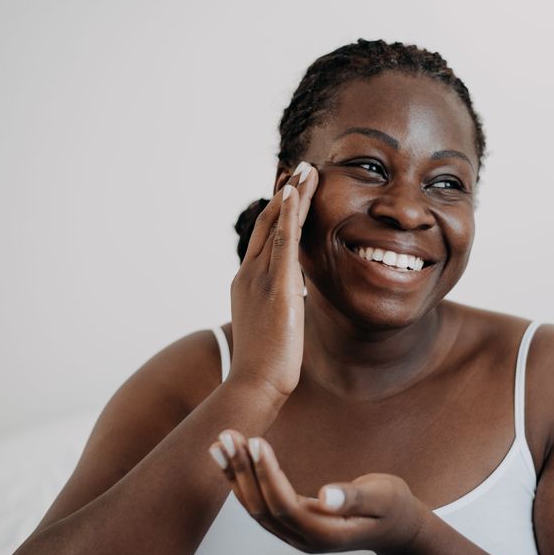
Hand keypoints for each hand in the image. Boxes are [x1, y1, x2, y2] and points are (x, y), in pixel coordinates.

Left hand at [208, 430, 429, 554]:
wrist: (396, 528)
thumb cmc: (392, 508)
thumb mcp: (383, 497)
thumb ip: (355, 497)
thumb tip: (327, 496)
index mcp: (325, 534)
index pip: (285, 505)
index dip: (267, 475)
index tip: (255, 442)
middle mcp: (303, 538)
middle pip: (262, 507)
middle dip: (243, 470)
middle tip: (228, 435)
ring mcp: (295, 534)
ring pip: (255, 507)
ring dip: (236, 475)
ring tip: (220, 442)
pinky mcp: (291, 522)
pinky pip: (259, 503)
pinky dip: (242, 480)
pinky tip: (230, 459)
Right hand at [228, 162, 318, 399]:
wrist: (253, 384)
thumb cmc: (264, 366)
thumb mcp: (270, 328)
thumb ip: (278, 308)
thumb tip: (291, 303)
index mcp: (246, 284)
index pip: (265, 240)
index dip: (278, 214)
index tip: (291, 193)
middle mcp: (249, 275)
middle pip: (268, 225)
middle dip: (286, 196)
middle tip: (301, 170)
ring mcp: (260, 279)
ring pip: (276, 227)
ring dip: (292, 196)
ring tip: (307, 172)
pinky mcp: (276, 288)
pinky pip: (283, 243)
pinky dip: (289, 216)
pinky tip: (296, 195)